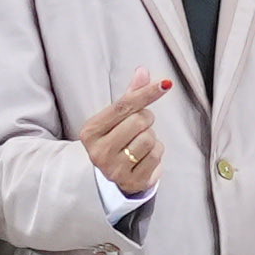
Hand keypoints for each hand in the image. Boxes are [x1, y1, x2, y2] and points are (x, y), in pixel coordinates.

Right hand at [77, 67, 168, 196]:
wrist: (109, 175)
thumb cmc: (114, 139)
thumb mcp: (115, 118)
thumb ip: (129, 95)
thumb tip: (143, 71)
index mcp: (90, 131)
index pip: (123, 106)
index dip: (146, 93)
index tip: (164, 84)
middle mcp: (99, 152)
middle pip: (139, 121)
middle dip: (146, 119)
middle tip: (139, 126)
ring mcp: (115, 170)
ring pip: (150, 139)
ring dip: (151, 137)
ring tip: (139, 143)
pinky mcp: (132, 183)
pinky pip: (157, 157)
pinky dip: (156, 153)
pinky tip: (144, 157)